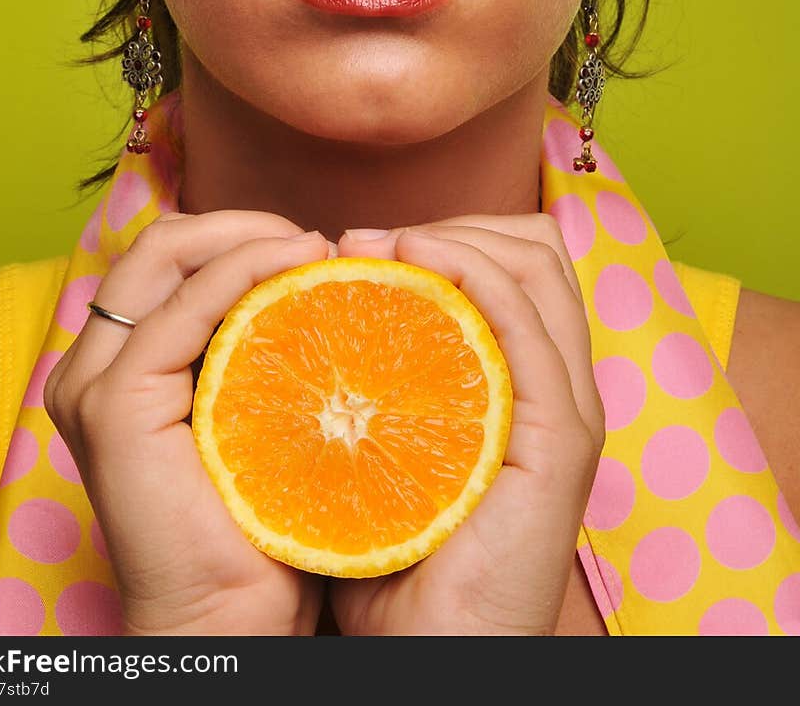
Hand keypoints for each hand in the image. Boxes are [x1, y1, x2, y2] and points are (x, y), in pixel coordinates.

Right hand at [44, 211, 330, 635]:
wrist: (229, 616)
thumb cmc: (256, 518)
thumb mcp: (252, 407)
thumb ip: (254, 341)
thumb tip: (313, 267)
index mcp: (117, 364)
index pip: (170, 257)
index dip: (238, 234)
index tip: (309, 247)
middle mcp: (92, 364)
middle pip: (161, 243)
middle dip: (242, 224)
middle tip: (313, 242)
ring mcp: (94, 381)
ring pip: (165, 254)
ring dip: (248, 236)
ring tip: (314, 249)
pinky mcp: (114, 403)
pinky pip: (182, 307)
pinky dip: (242, 270)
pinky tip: (296, 268)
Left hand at [329, 215, 604, 635]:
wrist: (427, 658)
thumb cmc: (395, 559)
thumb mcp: (384, 450)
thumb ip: (377, 383)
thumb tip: (314, 305)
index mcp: (528, 386)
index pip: (515, 264)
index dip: (448, 233)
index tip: (365, 245)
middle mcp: (560, 386)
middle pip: (533, 249)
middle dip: (450, 223)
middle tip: (366, 241)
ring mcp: (567, 410)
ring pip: (537, 268)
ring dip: (455, 235)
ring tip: (381, 247)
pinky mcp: (559, 440)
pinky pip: (526, 326)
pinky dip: (474, 274)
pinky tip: (416, 261)